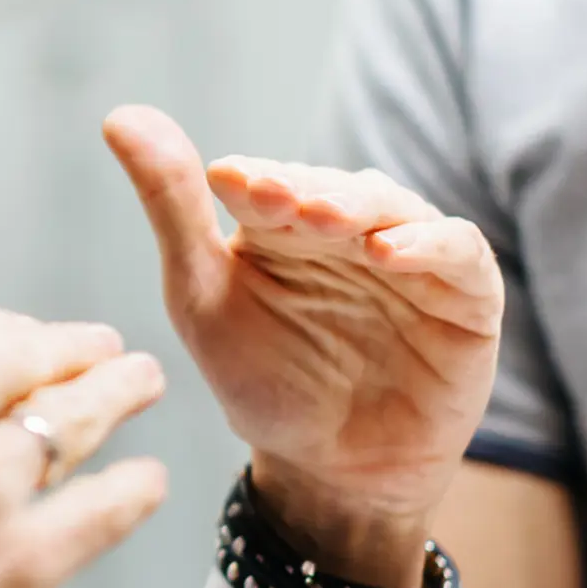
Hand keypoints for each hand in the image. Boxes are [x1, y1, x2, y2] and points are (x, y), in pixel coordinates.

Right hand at [0, 195, 168, 587]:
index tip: (20, 337)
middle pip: (33, 361)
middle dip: (76, 352)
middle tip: (107, 354)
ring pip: (77, 420)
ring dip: (119, 396)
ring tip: (143, 387)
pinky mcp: (23, 565)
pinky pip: (104, 509)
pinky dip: (133, 489)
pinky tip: (146, 482)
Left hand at [104, 105, 501, 587]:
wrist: (328, 469)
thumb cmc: (263, 379)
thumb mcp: (201, 297)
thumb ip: (170, 211)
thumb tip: (120, 118)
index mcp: (281, 221)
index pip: (268, 182)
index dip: (252, 179)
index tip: (226, 182)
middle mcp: (348, 226)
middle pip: (331, 188)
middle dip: (303, 190)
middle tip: (273, 197)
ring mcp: (411, 256)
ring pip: (394, 207)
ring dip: (358, 207)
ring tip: (325, 218)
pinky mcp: (466, 294)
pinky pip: (460, 251)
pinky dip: (429, 244)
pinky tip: (389, 252)